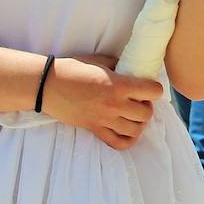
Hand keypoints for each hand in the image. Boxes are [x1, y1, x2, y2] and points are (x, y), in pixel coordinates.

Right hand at [41, 55, 162, 149]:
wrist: (49, 85)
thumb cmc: (73, 69)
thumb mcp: (99, 60)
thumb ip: (118, 65)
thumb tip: (130, 67)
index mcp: (118, 85)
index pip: (152, 91)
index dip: (154, 89)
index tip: (148, 87)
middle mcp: (115, 105)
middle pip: (146, 114)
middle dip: (147, 106)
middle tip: (139, 100)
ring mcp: (105, 120)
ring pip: (136, 130)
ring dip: (139, 122)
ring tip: (132, 114)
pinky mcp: (95, 130)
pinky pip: (118, 143)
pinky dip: (127, 140)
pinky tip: (126, 130)